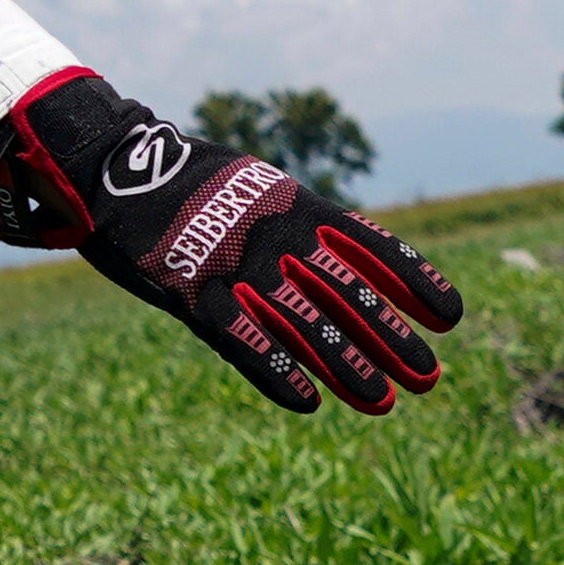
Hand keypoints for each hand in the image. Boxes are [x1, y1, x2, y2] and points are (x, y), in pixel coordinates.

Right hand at [0, 72, 462, 415]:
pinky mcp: (189, 290)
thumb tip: (359, 266)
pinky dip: (275, 370)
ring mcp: (233, 264)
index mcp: (298, 206)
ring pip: (303, 323)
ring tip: (384, 402)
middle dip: (391, 338)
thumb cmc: (194, 183)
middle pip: (348, 294)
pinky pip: (241, 338)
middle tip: (429, 379)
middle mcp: (275, 235)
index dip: (415, 282)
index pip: (373, 246)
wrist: (111, 163)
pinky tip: (308, 402)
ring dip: (347, 366)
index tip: (452, 317)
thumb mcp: (262, 191)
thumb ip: (307, 226)